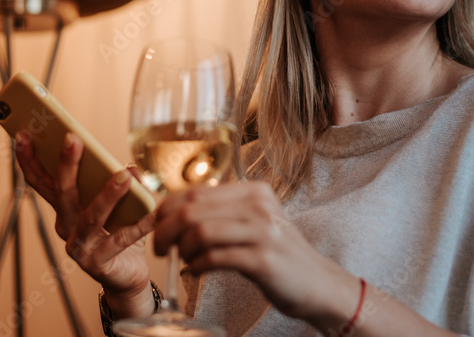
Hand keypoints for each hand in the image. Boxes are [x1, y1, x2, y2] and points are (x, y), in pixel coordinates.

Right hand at [14, 131, 155, 301]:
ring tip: (123, 177)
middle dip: (66, 165)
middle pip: (62, 193)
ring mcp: (79, 246)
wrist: (127, 274)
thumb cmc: (118, 232)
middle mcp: (65, 225)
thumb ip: (122, 181)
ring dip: (106, 195)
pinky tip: (151, 212)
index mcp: (64, 207)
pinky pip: (120, 240)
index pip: (41, 180)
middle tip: (73, 139)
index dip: (29, 159)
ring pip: (90, 217)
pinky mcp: (98, 263)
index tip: (24, 134)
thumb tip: (129, 167)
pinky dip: (137, 225)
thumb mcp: (118, 201)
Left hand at [152, 181, 345, 319]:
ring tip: (182, 260)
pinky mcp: (263, 261)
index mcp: (253, 191)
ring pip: (200, 231)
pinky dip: (197, 266)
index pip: (195, 191)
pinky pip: (215, 258)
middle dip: (166, 230)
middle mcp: (258, 206)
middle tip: (159, 248)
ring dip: (181, 249)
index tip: (157, 225)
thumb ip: (223, 212)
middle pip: (192, 209)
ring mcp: (262, 232)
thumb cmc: (277, 252)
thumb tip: (176, 212)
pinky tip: (196, 271)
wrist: (316, 282)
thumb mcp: (254, 221)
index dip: (167, 208)